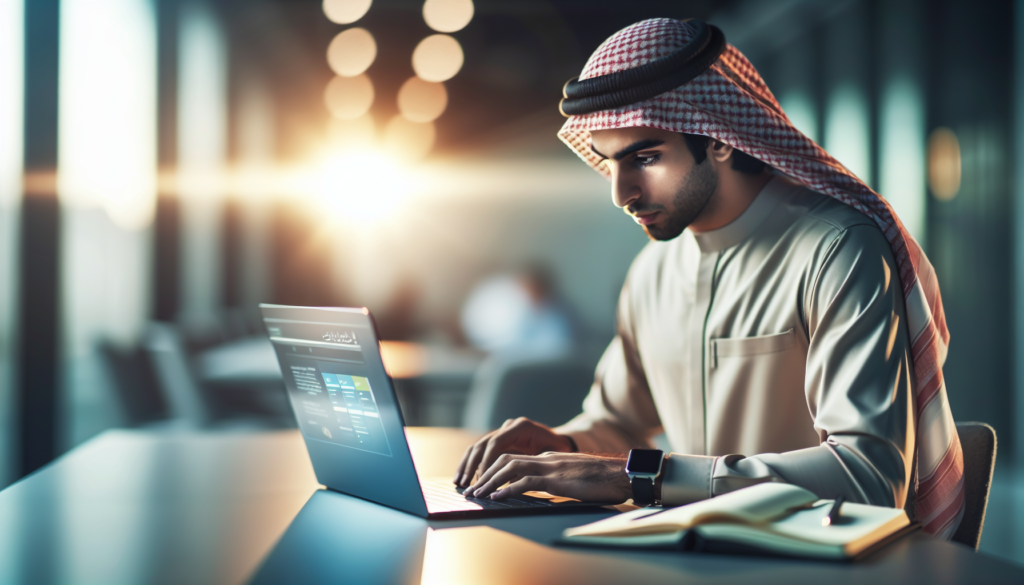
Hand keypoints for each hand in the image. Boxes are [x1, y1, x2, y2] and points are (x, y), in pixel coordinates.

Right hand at [454, 417, 574, 486]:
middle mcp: (508, 426)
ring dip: (466, 465)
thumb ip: (529, 465)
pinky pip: (480, 451)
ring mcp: (502, 432)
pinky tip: (464, 477)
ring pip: (477, 447)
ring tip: (459, 482)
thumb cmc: (557, 451)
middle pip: (482, 444)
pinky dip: (470, 464)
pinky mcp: (498, 441)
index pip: (496, 442)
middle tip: (466, 483)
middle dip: (472, 465)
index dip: (487, 461)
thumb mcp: (547, 457)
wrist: (561, 441)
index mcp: (520, 427)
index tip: (482, 479)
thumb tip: (511, 480)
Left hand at [465, 452, 631, 503]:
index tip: (483, 485)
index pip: (514, 460)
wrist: (622, 474)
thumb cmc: (603, 480)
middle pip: (505, 460)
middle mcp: (546, 459)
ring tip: (477, 494)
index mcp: (549, 459)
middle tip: (471, 490)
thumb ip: (557, 482)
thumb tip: (544, 491)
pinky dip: (507, 489)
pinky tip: (496, 498)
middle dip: (485, 475)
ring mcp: (550, 467)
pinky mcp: (556, 479)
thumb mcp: (574, 479)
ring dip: (490, 482)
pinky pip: (526, 482)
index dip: (495, 471)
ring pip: (510, 468)